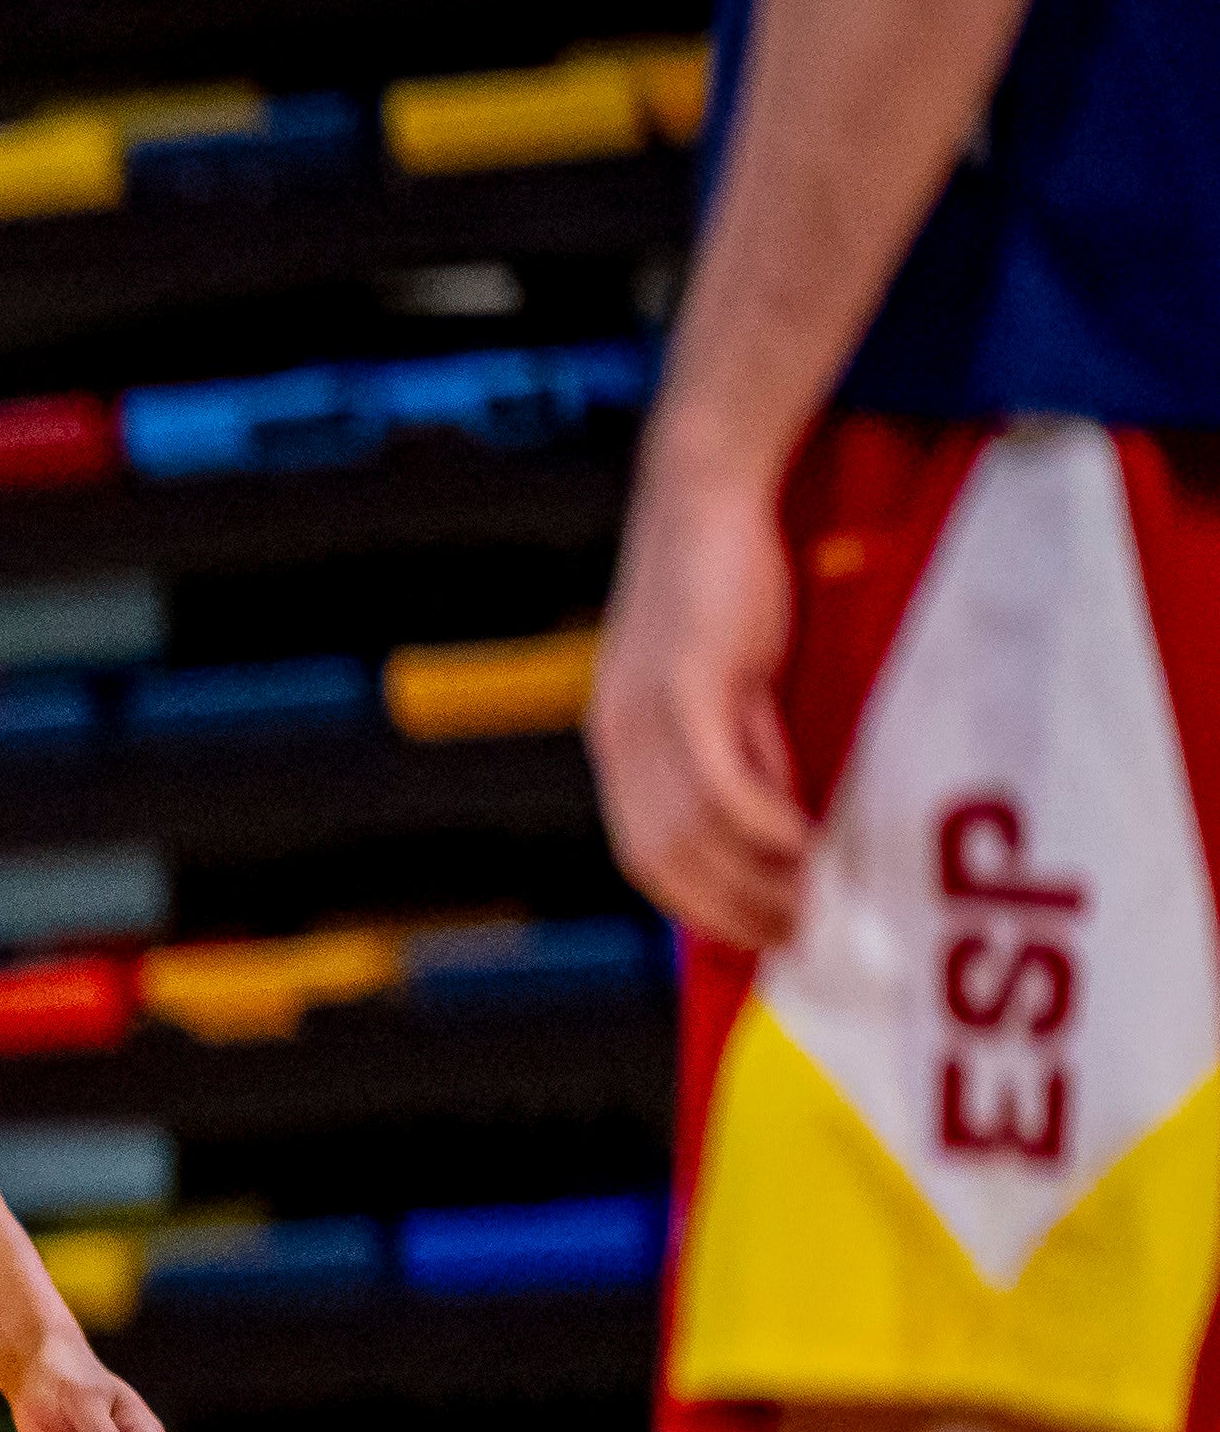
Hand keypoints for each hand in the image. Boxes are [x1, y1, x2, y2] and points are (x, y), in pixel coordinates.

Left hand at [590, 430, 811, 951]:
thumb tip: (777, 826)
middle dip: (731, 911)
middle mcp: (619, 740)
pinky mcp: (688, 687)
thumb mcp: (729, 686)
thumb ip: (743, 750)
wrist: (703, 497)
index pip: (644, 856)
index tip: (752, 934)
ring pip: (696, 833)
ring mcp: (646, 716)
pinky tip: (806, 846)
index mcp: (618, 744)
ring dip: (757, 880)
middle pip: (665, 861)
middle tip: (796, 935)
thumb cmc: (721, 587)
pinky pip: (723, 783)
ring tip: (813, 901)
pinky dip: (765, 826)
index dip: (697, 906)